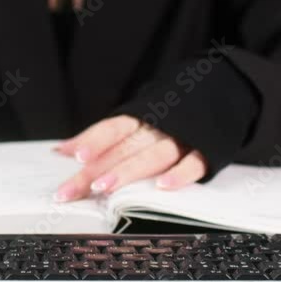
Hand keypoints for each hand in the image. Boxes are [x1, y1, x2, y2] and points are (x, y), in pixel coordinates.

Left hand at [53, 115, 205, 201]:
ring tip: (105, 187)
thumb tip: (61, 149)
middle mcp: (158, 127)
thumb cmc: (169, 114)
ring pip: (153, 155)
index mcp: (141, 117)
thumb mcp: (138, 118)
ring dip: (129, 171)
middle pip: (124, 149)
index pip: (112, 129)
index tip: (70, 153)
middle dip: (97, 169)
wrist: (219, 93)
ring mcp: (182, 139)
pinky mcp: (206, 151)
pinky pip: (194, 164)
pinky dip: (180, 174)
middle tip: (76, 186)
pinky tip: (163, 186)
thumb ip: (103, 137)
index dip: (92, 140)